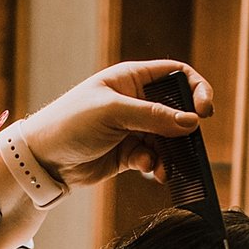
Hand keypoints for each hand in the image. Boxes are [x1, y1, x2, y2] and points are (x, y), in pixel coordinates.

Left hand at [22, 60, 213, 188]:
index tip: (205, 111)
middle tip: (190, 145)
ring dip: (171, 153)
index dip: (195, 89)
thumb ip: (153, 117)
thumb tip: (191, 123)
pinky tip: (152, 172)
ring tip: (166, 167)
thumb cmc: (71, 124)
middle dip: (185, 128)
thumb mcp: (113, 113)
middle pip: (175, 110)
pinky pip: (152, 158)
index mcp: (131, 79)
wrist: (43, 160)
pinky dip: (156, 166)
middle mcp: (135, 101)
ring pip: (166, 139)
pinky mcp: (127, 154)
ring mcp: (132, 129)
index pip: (175, 75)